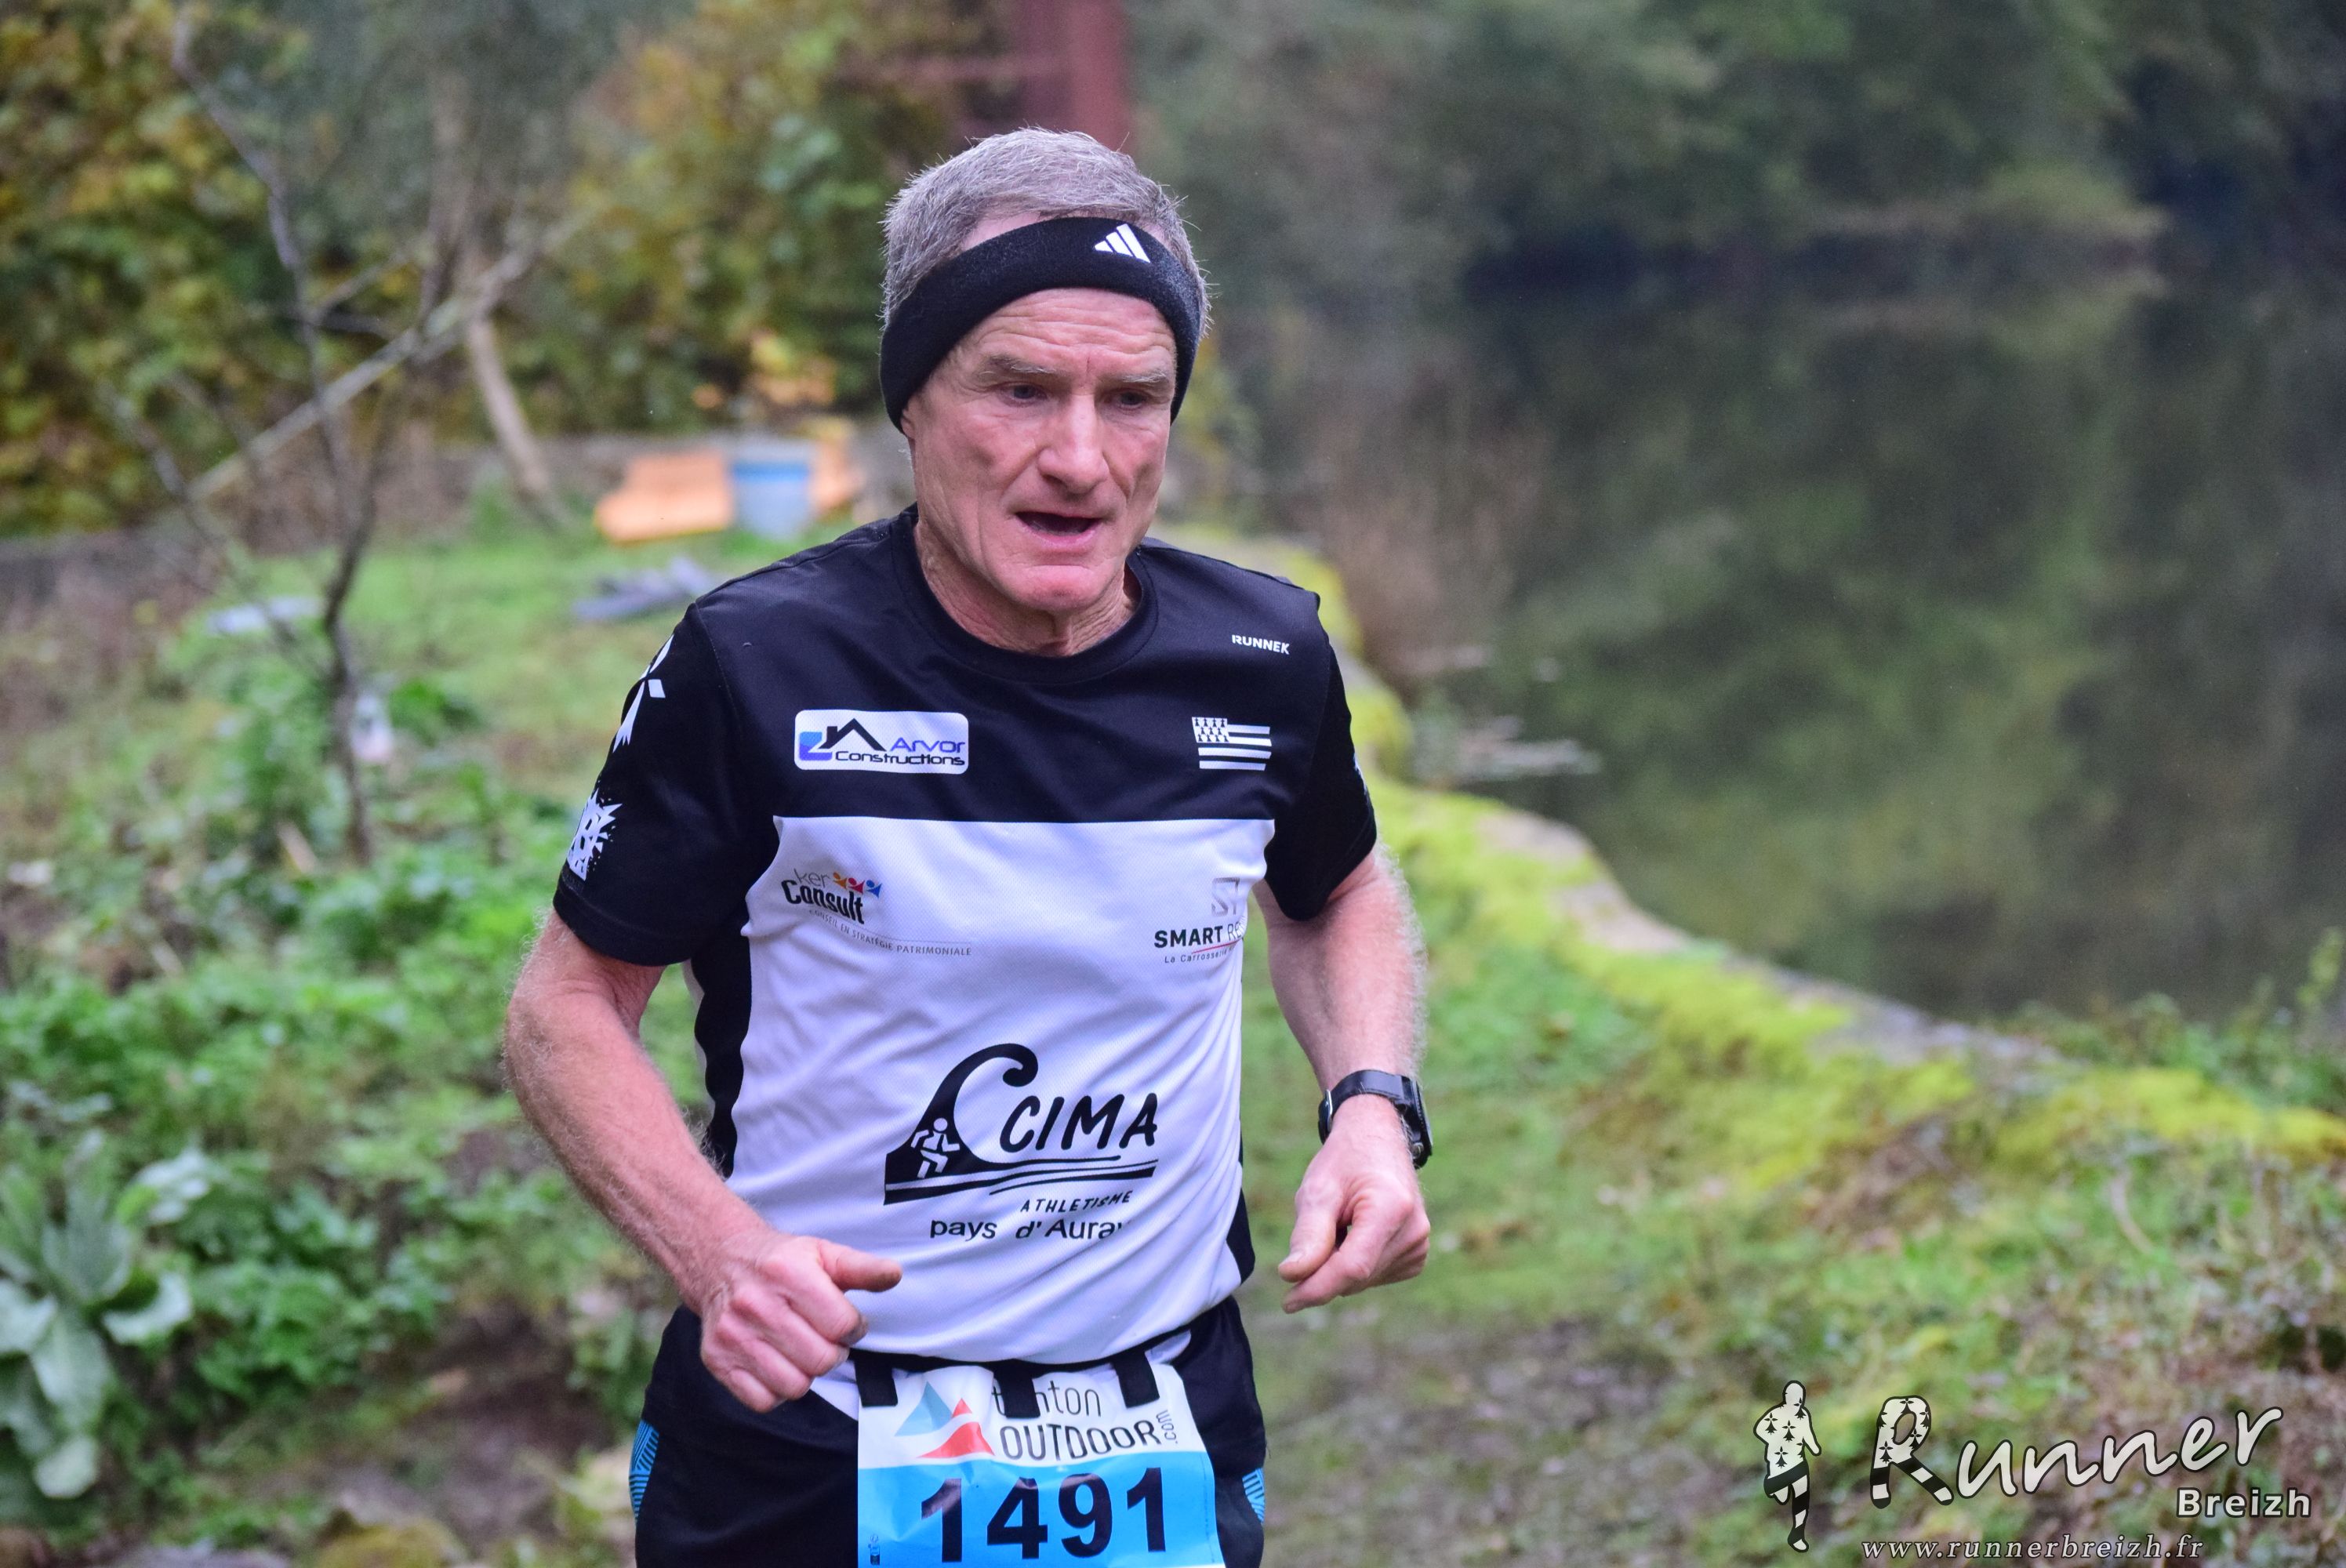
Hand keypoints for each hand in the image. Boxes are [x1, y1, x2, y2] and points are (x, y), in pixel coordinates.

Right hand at [689, 1226, 902, 1409]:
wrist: (720, 1260)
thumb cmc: (781, 1262)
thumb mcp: (824, 1253)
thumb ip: (862, 1267)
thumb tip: (894, 1274)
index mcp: (787, 1272)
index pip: (842, 1325)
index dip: (853, 1328)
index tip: (845, 1322)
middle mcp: (755, 1304)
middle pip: (820, 1360)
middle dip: (832, 1353)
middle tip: (824, 1338)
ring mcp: (732, 1335)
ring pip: (794, 1386)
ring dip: (806, 1373)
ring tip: (802, 1350)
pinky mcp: (716, 1360)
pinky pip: (763, 1401)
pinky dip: (777, 1390)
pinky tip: (778, 1364)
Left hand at [1277, 1094, 1430, 1311]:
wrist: (1377, 1141)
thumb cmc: (1345, 1162)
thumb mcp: (1318, 1190)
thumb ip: (1308, 1236)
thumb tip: (1293, 1277)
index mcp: (1392, 1208)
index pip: (1352, 1267)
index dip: (1318, 1288)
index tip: (1289, 1301)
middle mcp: (1414, 1231)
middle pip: (1356, 1277)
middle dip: (1323, 1272)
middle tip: (1311, 1236)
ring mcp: (1419, 1245)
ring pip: (1363, 1282)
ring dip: (1338, 1266)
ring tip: (1340, 1224)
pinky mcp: (1416, 1255)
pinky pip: (1374, 1277)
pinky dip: (1355, 1265)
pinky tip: (1353, 1234)